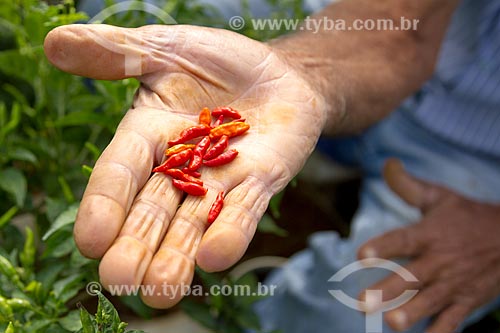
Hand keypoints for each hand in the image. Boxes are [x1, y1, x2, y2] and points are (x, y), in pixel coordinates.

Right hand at [44, 24, 325, 306]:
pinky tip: (215, 258)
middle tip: (121, 281)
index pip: (121, 171)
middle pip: (153, 210)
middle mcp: (181, 166)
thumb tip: (55, 44)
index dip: (106, 202)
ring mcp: (222, 178)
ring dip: (177, 256)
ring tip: (162, 292)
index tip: (90, 240)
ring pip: (195, 221)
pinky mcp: (260, 182)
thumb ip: (118, 53)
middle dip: (137, 244)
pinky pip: (244, 210)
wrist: (279, 73)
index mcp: (150, 134)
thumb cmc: (220, 62)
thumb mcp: (168, 49)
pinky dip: (231, 231)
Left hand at [358, 159, 499, 332]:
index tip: (360, 255)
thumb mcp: (439, 197)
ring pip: (431, 301)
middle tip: (363, 301)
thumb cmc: (467, 216)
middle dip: (388, 290)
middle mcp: (440, 260)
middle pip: (412, 276)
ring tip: (390, 323)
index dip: (381, 246)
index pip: (403, 240)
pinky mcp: (466, 301)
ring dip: (411, 313)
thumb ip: (408, 185)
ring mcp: (454, 283)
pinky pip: (453, 321)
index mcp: (430, 233)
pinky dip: (439, 332)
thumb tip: (386, 163)